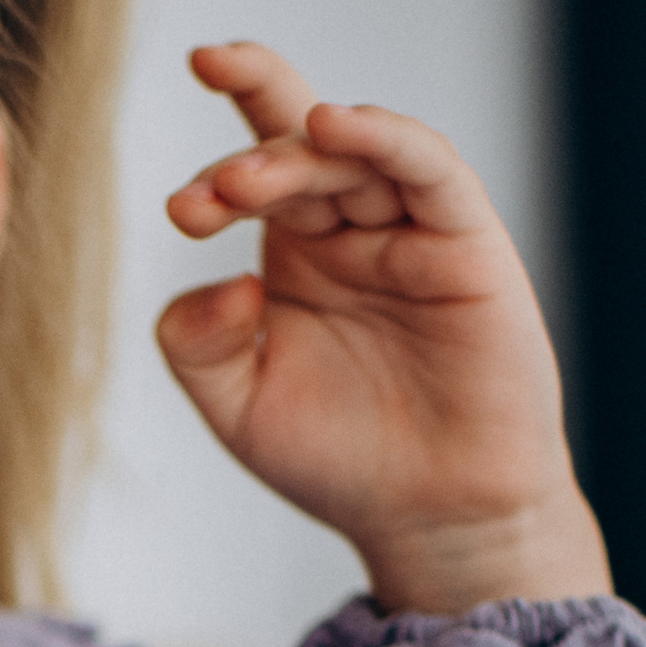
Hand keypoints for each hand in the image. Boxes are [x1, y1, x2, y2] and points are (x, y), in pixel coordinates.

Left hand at [156, 43, 610, 614]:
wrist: (432, 521)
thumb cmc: (340, 458)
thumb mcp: (237, 404)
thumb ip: (198, 342)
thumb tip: (223, 280)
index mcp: (296, 251)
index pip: (254, 165)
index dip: (215, 155)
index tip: (177, 204)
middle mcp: (352, 228)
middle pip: (298, 146)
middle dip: (244, 155)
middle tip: (199, 204)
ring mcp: (410, 231)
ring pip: (356, 154)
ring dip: (297, 151)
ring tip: (245, 180)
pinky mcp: (469, 246)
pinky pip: (432, 172)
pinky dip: (388, 138)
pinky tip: (338, 125)